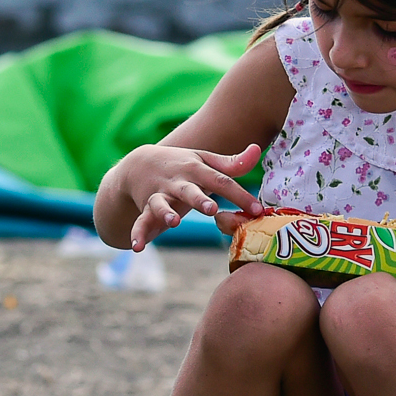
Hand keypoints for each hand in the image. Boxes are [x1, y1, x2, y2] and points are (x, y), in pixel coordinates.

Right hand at [125, 144, 263, 249]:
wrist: (138, 164)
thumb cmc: (182, 165)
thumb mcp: (205, 161)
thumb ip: (232, 163)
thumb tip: (257, 149)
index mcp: (196, 169)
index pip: (221, 181)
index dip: (240, 195)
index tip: (258, 211)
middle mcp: (177, 182)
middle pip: (190, 190)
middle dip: (200, 199)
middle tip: (211, 208)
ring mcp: (159, 195)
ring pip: (161, 204)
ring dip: (166, 213)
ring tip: (174, 222)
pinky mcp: (145, 210)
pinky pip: (140, 222)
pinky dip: (137, 233)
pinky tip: (138, 246)